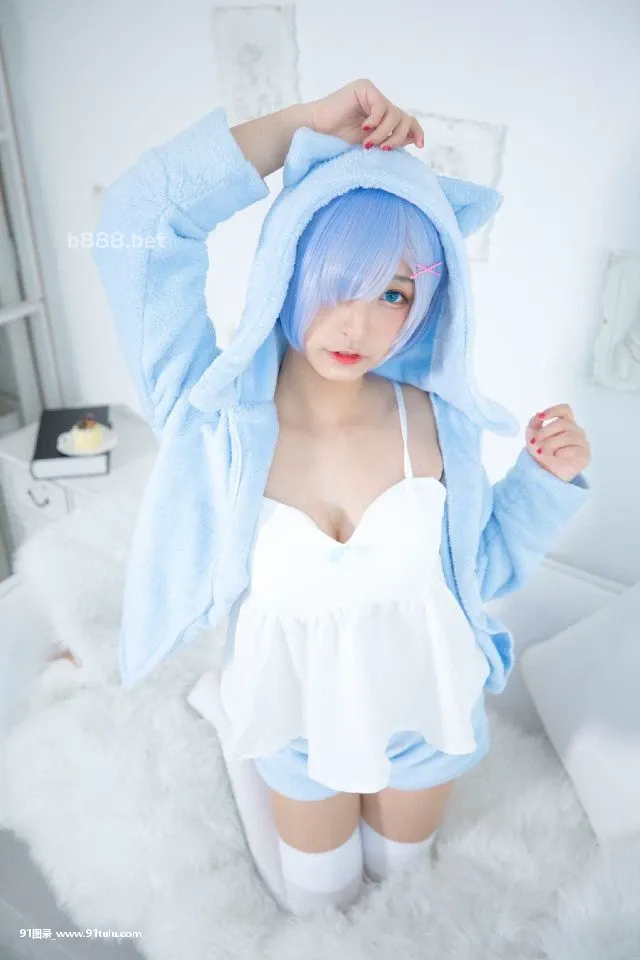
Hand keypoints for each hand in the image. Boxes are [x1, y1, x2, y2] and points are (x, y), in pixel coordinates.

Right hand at [309, 78, 424, 150]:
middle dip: (398, 137)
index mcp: (382, 118)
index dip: (416, 131)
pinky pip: (381, 106)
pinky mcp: (364, 89)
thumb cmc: (337, 143)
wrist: (315, 134)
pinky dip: (376, 121)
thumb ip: (390, 141)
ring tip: (368, 145)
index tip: (419, 145)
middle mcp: (379, 105)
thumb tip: (415, 139)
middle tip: (384, 149)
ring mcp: (372, 95)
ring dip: (384, 133)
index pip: (407, 121)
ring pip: (394, 114)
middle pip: (404, 118)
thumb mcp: (370, 146)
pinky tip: (364, 129)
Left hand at [525, 404, 590, 482]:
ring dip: (551, 443)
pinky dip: (561, 453)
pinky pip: (574, 449)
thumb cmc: (540, 453)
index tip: (541, 418)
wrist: (543, 473)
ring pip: (568, 435)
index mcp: (565, 424)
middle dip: (546, 431)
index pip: (565, 410)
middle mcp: (576, 431)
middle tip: (535, 442)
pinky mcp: (585, 456)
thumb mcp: (532, 435)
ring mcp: (582, 443)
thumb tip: (539, 416)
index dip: (554, 411)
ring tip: (542, 452)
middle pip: (564, 423)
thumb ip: (534, 423)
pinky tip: (556, 457)